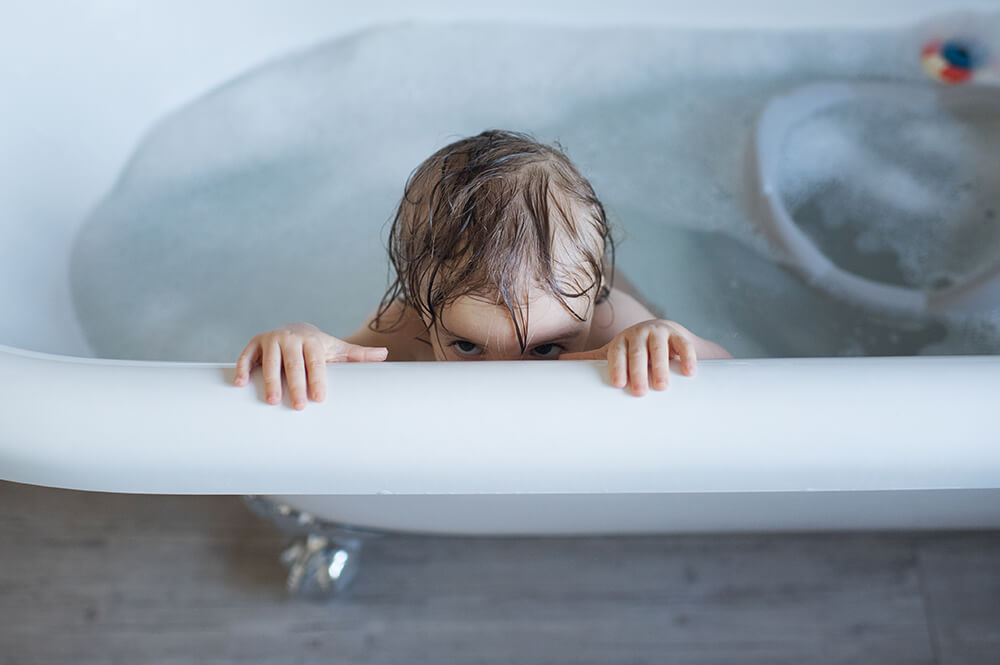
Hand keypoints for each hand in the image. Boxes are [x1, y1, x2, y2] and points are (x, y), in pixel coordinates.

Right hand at [233, 322, 387, 408]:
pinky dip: (241, 368)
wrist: (296, 330)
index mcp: (313, 341)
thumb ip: (358, 356)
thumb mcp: (338, 350)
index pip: (315, 362)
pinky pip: (246, 356)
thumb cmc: (319, 348)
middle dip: (294, 385)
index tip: (319, 399)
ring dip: (269, 380)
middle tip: (297, 407)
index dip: (317, 380)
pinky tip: (239, 384)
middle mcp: (291, 339)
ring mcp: (272, 340)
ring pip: (269, 361)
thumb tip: (385, 355)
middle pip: (293, 364)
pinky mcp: (255, 344)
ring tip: (271, 401)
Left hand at [559, 319, 696, 396]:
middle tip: (640, 392)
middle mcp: (639, 333)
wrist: (664, 332)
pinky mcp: (679, 336)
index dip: (617, 367)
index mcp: (622, 340)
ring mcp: (660, 333)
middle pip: (638, 352)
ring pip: (659, 348)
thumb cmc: (634, 348)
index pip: (617, 353)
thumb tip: (557, 360)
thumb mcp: (613, 352)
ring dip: (661, 366)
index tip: (618, 384)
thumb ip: (590, 357)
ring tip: (662, 386)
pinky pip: (684, 346)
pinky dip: (687, 358)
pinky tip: (689, 373)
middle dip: (638, 371)